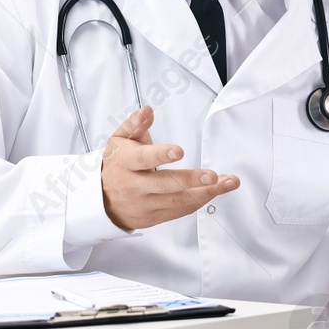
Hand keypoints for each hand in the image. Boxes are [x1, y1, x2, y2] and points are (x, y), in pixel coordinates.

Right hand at [100, 106, 238, 231]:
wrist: (100, 199)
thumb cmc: (117, 164)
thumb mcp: (119, 141)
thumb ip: (135, 125)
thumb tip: (147, 110)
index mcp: (125, 163)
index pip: (143, 159)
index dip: (160, 155)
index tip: (179, 151)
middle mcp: (133, 186)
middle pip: (164, 185)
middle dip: (191, 180)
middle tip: (213, 175)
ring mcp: (144, 204)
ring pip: (177, 201)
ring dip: (206, 193)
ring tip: (228, 183)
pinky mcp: (153, 218)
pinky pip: (179, 211)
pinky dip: (199, 201)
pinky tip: (216, 191)